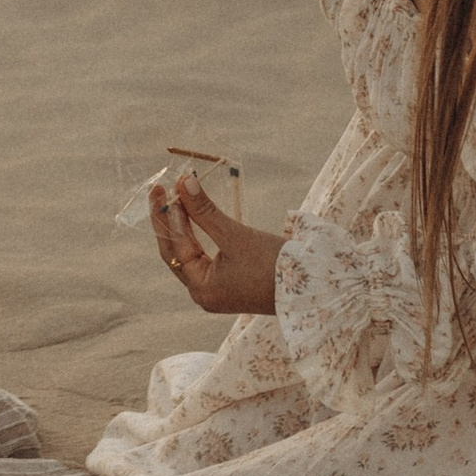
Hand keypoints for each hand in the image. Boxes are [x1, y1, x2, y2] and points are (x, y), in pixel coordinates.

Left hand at [150, 173, 281, 317]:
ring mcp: (216, 291)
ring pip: (189, 254)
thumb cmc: (273, 265)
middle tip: (162, 189)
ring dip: (183, 226)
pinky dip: (198, 235)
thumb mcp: (235, 235)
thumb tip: (184, 181)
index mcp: (201, 288)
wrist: (313, 287)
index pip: (174, 246)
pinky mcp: (229, 284)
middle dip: (169, 220)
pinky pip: (204, 257)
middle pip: (176, 252)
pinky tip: (194, 217)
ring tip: (176, 198)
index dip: (167, 214)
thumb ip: (205, 211)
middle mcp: (204, 293)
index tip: (165, 186)